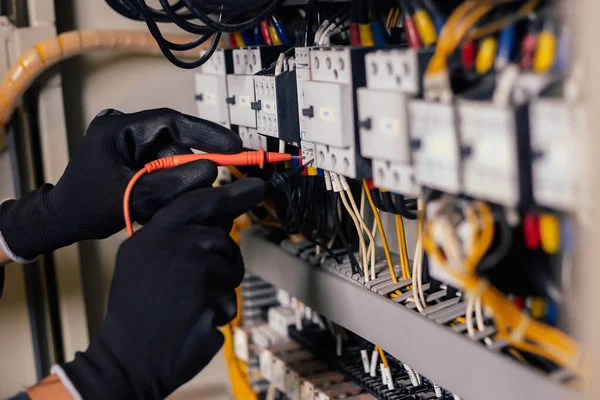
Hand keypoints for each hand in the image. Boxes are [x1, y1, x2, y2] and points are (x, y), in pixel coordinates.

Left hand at [0, 108, 241, 260]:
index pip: (171, 121)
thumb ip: (173, 183)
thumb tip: (211, 171)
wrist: (61, 221)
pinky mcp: (134, 160)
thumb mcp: (133, 196)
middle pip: (174, 143)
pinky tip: (162, 200)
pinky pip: (163, 168)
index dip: (206, 133)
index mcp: (119, 128)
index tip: (233, 146)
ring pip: (172, 158)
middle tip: (205, 187)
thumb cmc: (87, 207)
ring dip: (178, 180)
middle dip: (189, 166)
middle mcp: (126, 130)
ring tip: (168, 202)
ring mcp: (130, 145)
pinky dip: (170, 184)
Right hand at [61, 178, 265, 399]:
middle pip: (222, 240)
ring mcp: (193, 274)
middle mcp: (174, 246)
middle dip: (220, 261)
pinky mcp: (208, 302)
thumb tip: (223, 217)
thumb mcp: (143, 260)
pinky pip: (229, 301)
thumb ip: (178, 235)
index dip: (231, 193)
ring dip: (219, 290)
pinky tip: (192, 322)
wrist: (126, 360)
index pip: (200, 203)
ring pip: (231, 270)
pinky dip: (216, 314)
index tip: (257, 187)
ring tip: (188, 305)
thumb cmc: (137, 310)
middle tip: (197, 286)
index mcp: (155, 233)